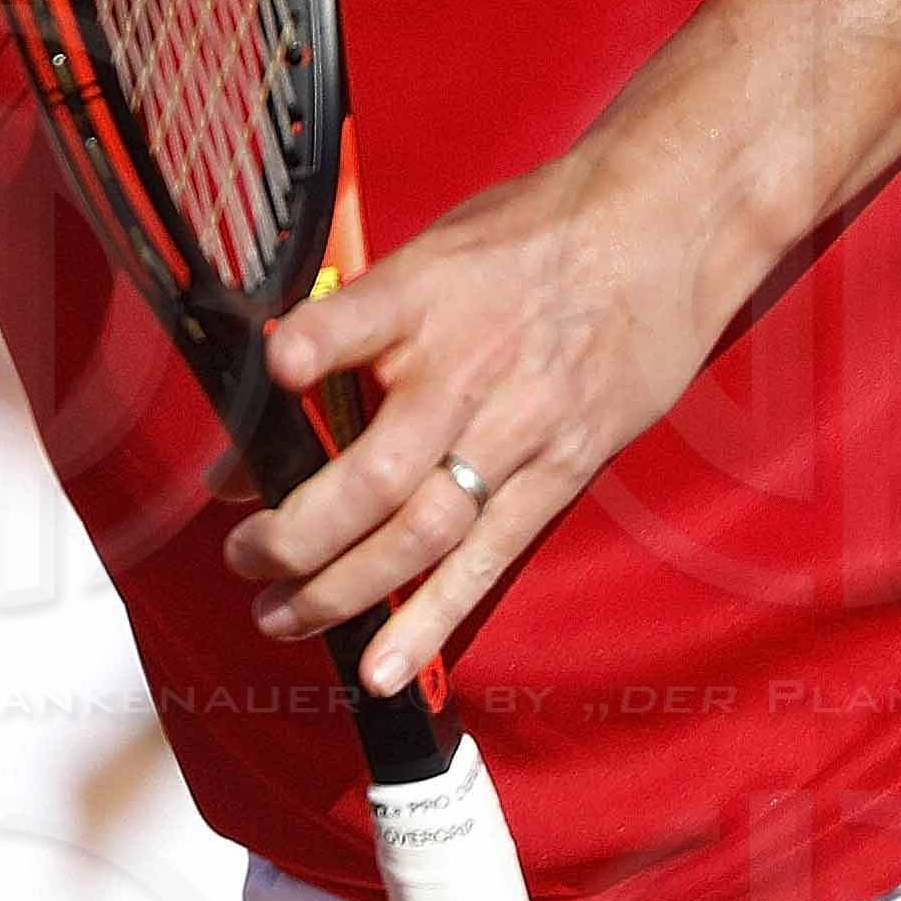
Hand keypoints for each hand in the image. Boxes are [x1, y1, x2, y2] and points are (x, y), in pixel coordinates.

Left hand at [230, 145, 732, 696]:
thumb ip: (357, 316)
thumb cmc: (527, 235)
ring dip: (342, 588)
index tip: (268, 374)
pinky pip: (487, 558)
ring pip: (423, 533)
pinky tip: (381, 667)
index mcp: (426, 294)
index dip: (308, 349)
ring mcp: (519, 429)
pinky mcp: (561, 470)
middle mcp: (469, 370)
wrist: (659, 233)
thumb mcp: (434, 247)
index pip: (355, 319)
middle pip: (377, 472)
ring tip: (279, 616)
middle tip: (240, 556)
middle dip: (296, 531)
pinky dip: (430, 618)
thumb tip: (272, 383)